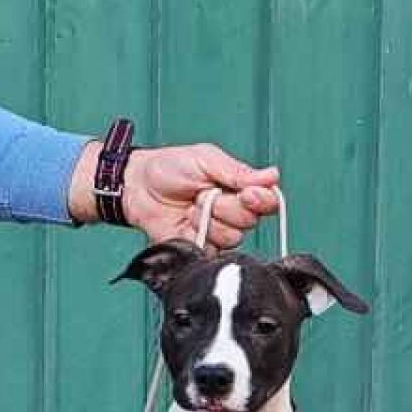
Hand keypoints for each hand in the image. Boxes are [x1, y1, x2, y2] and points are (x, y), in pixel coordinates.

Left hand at [69, 141, 279, 248]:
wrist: (138, 188)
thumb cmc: (169, 168)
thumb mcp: (206, 159)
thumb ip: (239, 171)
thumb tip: (273, 176)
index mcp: (239, 189)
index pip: (268, 202)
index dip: (260, 200)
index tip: (247, 193)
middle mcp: (232, 214)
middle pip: (249, 221)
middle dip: (224, 207)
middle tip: (203, 194)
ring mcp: (217, 233)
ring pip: (231, 238)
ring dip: (207, 221)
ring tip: (190, 208)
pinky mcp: (202, 250)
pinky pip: (212, 252)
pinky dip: (198, 238)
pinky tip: (186, 225)